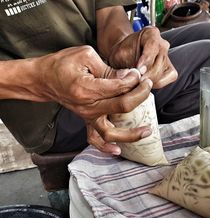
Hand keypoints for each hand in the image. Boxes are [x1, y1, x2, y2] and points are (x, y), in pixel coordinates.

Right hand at [37, 45, 153, 153]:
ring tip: (148, 130)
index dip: (134, 79)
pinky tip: (117, 150)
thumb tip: (129, 77)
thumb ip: (109, 69)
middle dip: (140, 95)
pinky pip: (94, 138)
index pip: (120, 87)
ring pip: (111, 131)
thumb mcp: (86, 56)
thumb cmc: (62, 64)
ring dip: (131, 134)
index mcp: (87, 88)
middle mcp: (88, 106)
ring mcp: (87, 116)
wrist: (43, 79)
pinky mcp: (86, 120)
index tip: (138, 73)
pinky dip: (105, 147)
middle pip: (122, 106)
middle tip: (148, 85)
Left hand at [108, 27, 177, 88]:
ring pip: (163, 72)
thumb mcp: (119, 54)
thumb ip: (125, 61)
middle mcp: (162, 44)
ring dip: (150, 81)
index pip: (153, 46)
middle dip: (147, 75)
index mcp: (151, 33)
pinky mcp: (171, 69)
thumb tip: (131, 74)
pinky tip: (146, 83)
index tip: (139, 71)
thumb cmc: (123, 54)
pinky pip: (169, 78)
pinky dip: (157, 83)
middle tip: (135, 82)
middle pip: (159, 62)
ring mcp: (168, 57)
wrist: (126, 56)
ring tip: (138, 83)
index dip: (146, 60)